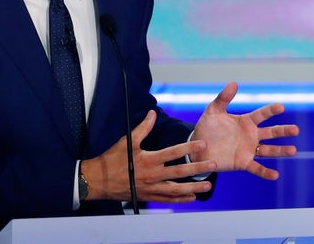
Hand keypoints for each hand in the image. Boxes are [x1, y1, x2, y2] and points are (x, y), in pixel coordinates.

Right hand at [81, 110, 216, 202]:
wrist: (99, 181)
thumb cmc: (112, 159)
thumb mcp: (127, 141)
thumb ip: (143, 128)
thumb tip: (152, 113)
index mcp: (148, 159)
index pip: (173, 152)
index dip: (189, 148)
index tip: (203, 144)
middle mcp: (152, 175)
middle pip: (180, 172)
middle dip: (198, 168)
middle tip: (214, 164)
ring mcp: (151, 188)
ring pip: (177, 189)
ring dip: (193, 187)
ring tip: (207, 185)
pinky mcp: (149, 196)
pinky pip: (168, 200)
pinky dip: (181, 199)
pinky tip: (192, 198)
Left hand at [191, 82, 298, 179]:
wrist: (198, 147)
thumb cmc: (207, 127)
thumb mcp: (213, 111)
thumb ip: (223, 98)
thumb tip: (234, 83)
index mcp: (246, 122)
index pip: (262, 115)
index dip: (271, 110)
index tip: (281, 106)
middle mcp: (251, 135)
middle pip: (271, 132)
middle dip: (283, 131)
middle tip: (296, 129)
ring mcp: (248, 150)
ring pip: (268, 150)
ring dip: (281, 150)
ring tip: (293, 150)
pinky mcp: (243, 163)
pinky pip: (256, 168)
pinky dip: (265, 172)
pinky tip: (275, 175)